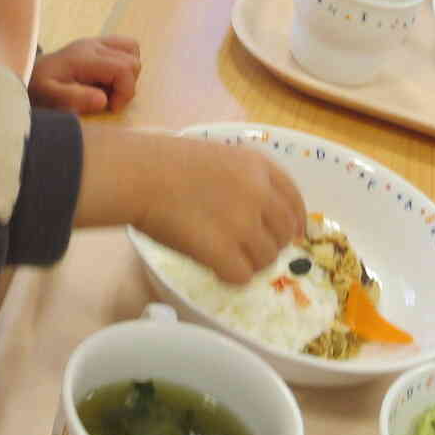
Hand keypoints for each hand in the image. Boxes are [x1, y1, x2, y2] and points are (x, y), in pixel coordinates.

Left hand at [30, 36, 140, 114]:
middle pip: (132, 60)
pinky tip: (108, 80)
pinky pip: (125, 48)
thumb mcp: (49, 97)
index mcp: (84, 57)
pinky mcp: (98, 44)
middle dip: (126, 86)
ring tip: (109, 89)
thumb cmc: (38, 88)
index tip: (110, 107)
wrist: (28, 75)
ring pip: (132, 50)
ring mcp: (96, 42)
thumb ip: (72, 98)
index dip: (125, 92)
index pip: (123, 68)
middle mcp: (93, 45)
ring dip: (127, 75)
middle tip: (107, 100)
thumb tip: (103, 100)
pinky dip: (124, 66)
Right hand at [76, 128, 305, 286]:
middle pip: (285, 233)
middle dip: (271, 246)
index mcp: (259, 167)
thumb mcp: (217, 157)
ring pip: (266, 259)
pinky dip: (229, 277)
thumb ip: (243, 180)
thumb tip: (258, 214)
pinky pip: (242, 277)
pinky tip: (213, 269)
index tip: (295, 236)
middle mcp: (259, 194)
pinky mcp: (224, 251)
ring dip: (248, 263)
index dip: (296, 222)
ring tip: (223, 258)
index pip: (294, 199)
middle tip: (249, 251)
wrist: (138, 175)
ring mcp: (244, 224)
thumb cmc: (163, 163)